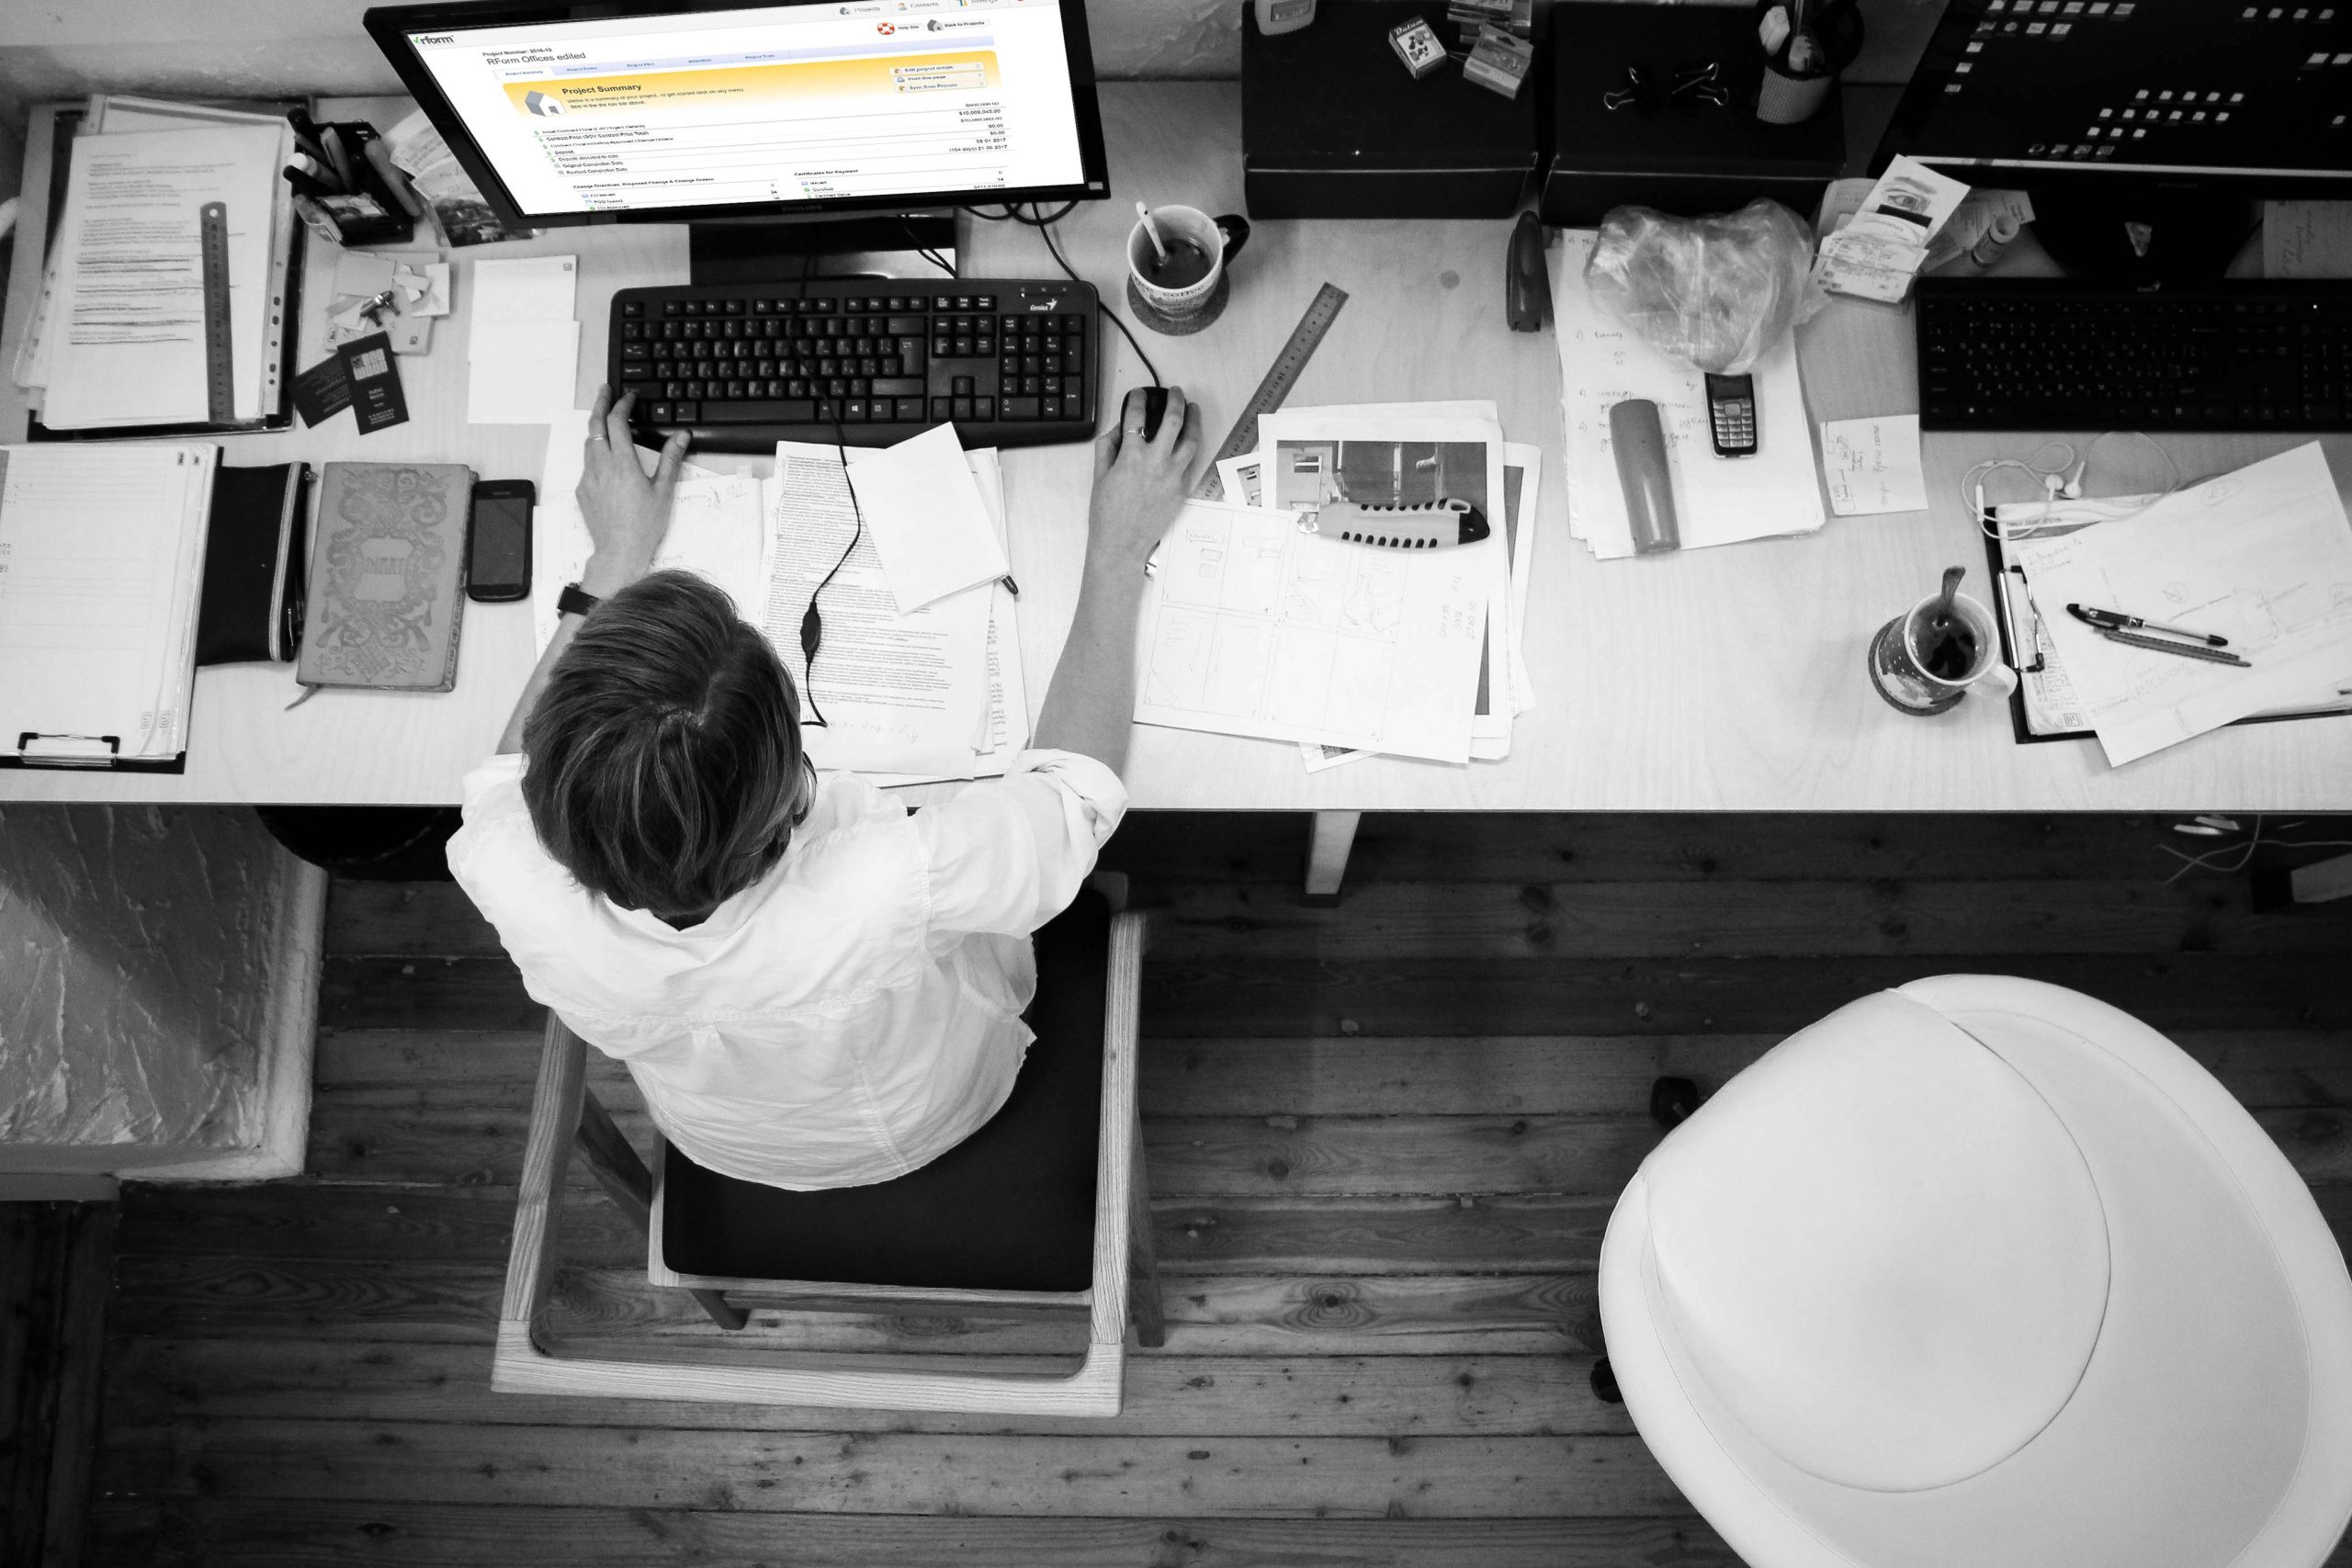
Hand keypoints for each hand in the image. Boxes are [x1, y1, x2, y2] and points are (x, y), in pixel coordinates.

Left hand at [576, 385, 688, 595]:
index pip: (616, 421)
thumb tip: (681, 436)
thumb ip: (671, 459)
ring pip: (589, 444)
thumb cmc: (644, 525)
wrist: (618, 551)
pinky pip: (587, 465)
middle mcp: (601, 466)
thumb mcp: (663, 490)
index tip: (628, 397)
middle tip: (605, 391)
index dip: (622, 404)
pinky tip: (608, 464)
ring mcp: (588, 478)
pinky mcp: (582, 490)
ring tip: (607, 424)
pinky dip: (596, 455)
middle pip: (595, 425)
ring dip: (597, 429)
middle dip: (600, 404)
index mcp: (623, 463)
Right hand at [1086, 385, 1201, 570]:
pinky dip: (1191, 448)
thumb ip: (1108, 446)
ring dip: (1194, 420)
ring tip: (1193, 409)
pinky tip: (1190, 440)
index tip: (1139, 394)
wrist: (1121, 543)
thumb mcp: (1099, 475)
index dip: (1138, 399)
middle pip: (1173, 421)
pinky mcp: (1182, 489)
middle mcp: (1155, 462)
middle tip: (1175, 392)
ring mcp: (1173, 476)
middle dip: (1175, 400)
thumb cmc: (1107, 512)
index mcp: (1131, 456)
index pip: (1136, 416)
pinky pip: (1191, 463)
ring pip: (1191, 440)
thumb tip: (1119, 429)